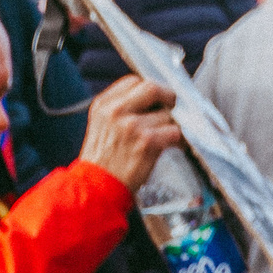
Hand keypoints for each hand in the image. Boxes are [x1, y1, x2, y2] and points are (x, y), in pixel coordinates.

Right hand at [78, 75, 181, 192]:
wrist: (95, 190)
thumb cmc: (101, 163)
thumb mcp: (101, 127)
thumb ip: (120, 109)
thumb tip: (152, 100)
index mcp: (103, 105)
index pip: (133, 81)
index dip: (148, 90)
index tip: (155, 100)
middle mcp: (116, 111)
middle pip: (152, 88)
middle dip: (166, 97)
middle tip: (171, 107)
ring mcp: (132, 126)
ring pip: (166, 114)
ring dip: (170, 126)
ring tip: (164, 138)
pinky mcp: (147, 142)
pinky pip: (174, 132)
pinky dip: (177, 140)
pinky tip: (172, 146)